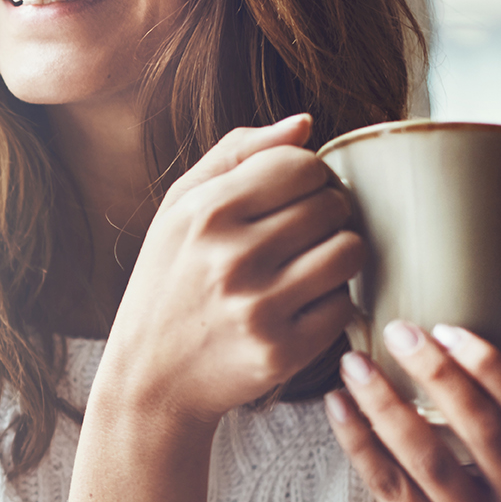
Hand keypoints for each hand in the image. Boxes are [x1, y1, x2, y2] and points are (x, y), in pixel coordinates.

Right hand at [104, 114, 363, 429]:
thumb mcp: (178, 210)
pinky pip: (343, 305)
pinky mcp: (282, 351)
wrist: (150, 377)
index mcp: (206, 212)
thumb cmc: (168, 282)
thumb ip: (236, 155)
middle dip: (327, 214)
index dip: (309, 176)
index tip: (295, 196)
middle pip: (331, 205)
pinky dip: (330, 303)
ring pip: (350, 251)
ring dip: (339, 255)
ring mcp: (259, 307)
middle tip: (302, 235)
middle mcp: (232, 257)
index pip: (301, 164)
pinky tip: (299, 305)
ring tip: (309, 265)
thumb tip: (304, 124)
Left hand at [326, 323, 500, 501]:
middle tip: (399, 331)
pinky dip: (358, 440)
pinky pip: (387, 484)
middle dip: (437, 375)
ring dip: (385, 404)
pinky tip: (337, 403)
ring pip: (427, 459)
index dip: (492, 369)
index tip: (448, 329)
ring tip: (353, 363)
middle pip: (482, 432)